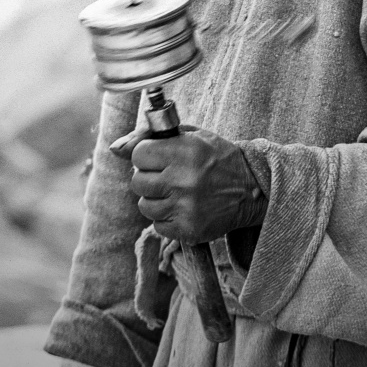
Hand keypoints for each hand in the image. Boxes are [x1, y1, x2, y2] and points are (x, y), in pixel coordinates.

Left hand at [128, 127, 266, 243]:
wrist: (252, 189)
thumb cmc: (217, 157)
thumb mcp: (190, 135)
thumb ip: (150, 136)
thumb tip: (114, 148)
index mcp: (185, 151)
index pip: (138, 154)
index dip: (146, 155)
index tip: (159, 156)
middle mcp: (183, 180)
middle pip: (137, 182)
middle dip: (148, 178)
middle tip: (168, 175)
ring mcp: (186, 208)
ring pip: (144, 206)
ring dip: (156, 199)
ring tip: (176, 192)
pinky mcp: (188, 230)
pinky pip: (158, 226)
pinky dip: (167, 218)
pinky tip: (184, 207)